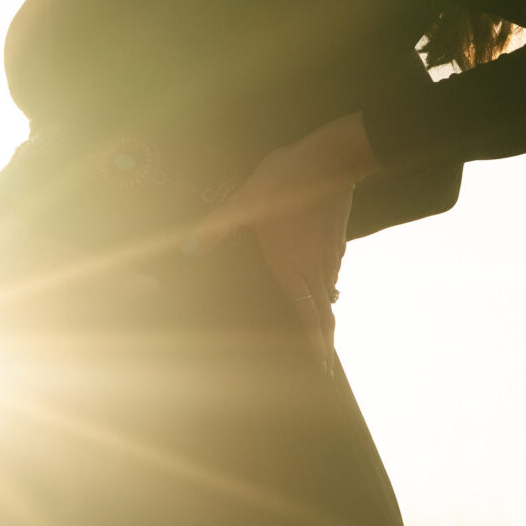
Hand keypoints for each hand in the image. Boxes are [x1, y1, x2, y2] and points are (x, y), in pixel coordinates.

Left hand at [195, 113, 379, 360]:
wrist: (330, 158)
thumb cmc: (285, 181)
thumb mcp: (245, 202)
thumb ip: (217, 228)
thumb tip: (189, 250)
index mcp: (293, 267)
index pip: (310, 316)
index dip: (317, 343)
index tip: (321, 366)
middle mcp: (315, 268)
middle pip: (325, 315)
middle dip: (325, 341)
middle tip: (325, 366)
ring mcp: (329, 255)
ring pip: (330, 296)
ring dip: (326, 318)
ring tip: (321, 333)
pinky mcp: (336, 240)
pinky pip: (332, 275)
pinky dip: (328, 292)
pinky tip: (324, 291)